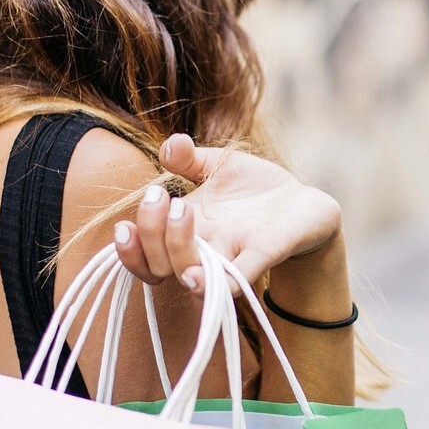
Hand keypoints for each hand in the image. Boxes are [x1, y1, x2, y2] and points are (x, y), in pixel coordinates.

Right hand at [112, 134, 343, 294]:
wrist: (303, 204)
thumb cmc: (255, 190)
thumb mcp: (219, 166)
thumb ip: (189, 158)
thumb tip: (170, 145)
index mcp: (185, 230)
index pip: (143, 254)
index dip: (127, 249)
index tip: (125, 226)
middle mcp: (202, 250)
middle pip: (159, 264)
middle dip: (151, 232)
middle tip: (163, 197)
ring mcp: (230, 256)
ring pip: (190, 274)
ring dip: (176, 247)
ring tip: (182, 210)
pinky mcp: (262, 257)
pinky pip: (234, 281)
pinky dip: (216, 283)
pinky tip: (197, 277)